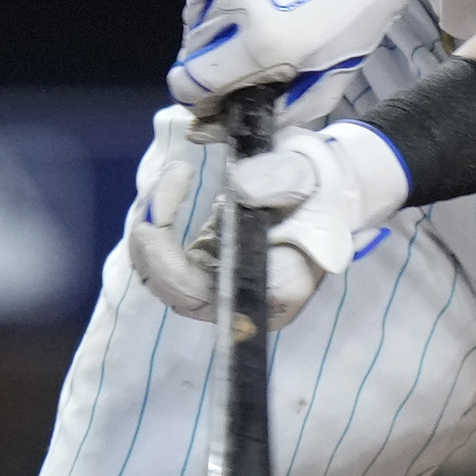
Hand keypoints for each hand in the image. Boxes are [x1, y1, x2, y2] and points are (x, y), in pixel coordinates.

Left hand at [122, 107, 410, 325]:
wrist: (327, 190)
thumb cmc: (324, 185)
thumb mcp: (312, 174)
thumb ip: (282, 180)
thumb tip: (241, 187)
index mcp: (276, 289)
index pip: (205, 294)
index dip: (168, 259)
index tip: (162, 208)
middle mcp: (245, 301)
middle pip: (173, 290)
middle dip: (152, 238)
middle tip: (167, 181)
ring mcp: (221, 287)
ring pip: (160, 277)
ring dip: (149, 227)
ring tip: (172, 177)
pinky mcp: (205, 268)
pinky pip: (163, 260)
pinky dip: (155, 223)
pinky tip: (170, 186)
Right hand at [169, 0, 447, 125]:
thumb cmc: (364, 5)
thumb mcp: (334, 72)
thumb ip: (280, 107)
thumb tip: (227, 125)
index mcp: (263, 42)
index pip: (190, 83)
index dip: (198, 100)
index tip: (214, 102)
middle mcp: (233, 3)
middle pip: (190, 53)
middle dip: (211, 67)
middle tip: (245, 65)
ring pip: (195, 18)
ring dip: (213, 33)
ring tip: (251, 28)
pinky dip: (217, 1)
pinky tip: (249, 0)